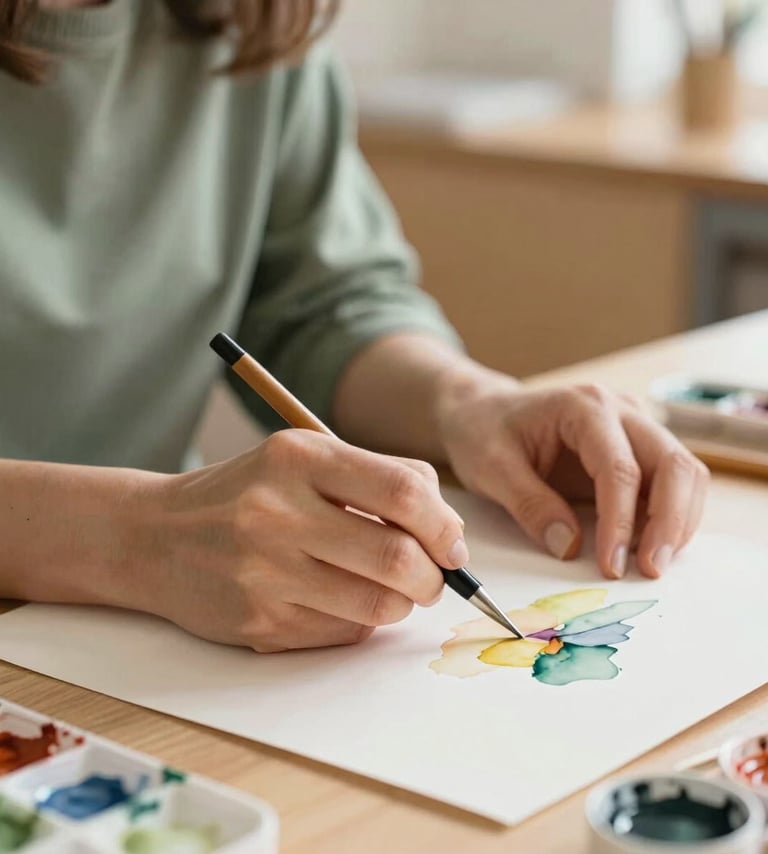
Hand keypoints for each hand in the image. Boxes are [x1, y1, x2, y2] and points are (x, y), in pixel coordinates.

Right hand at [144, 430, 465, 650]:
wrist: (154, 537)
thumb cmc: (247, 494)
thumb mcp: (303, 460)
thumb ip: (378, 479)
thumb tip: (449, 531)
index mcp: (298, 457)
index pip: (404, 491)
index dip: (444, 525)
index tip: (452, 544)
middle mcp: (278, 511)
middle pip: (399, 557)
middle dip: (435, 577)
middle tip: (433, 578)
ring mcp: (264, 571)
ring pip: (379, 604)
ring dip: (403, 603)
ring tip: (392, 590)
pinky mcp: (259, 621)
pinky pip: (345, 632)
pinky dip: (362, 621)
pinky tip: (340, 600)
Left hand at [436, 370, 708, 578]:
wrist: (481, 411)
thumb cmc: (483, 432)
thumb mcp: (491, 467)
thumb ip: (530, 505)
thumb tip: (569, 547)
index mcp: (583, 407)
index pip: (620, 468)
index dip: (621, 521)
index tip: (611, 565)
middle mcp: (620, 411)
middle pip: (673, 463)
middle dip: (670, 522)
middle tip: (651, 570)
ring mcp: (634, 427)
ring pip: (684, 472)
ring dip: (677, 521)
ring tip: (651, 564)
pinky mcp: (635, 450)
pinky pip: (670, 483)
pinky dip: (669, 517)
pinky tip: (649, 547)